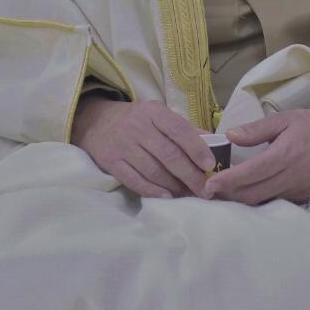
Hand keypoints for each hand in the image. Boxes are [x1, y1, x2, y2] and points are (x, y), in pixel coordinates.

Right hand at [71, 94, 214, 198]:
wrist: (95, 122)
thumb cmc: (135, 120)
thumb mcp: (158, 115)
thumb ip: (184, 129)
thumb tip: (214, 145)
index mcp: (153, 112)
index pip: (179, 130)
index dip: (197, 149)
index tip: (210, 165)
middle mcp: (137, 127)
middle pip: (169, 155)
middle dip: (190, 175)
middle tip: (205, 190)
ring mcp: (122, 145)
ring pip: (153, 170)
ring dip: (174, 186)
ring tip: (187, 194)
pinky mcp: (111, 162)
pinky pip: (134, 180)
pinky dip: (152, 190)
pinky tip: (166, 197)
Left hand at [201, 107, 309, 205]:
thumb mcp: (285, 119)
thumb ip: (256, 129)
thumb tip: (230, 135)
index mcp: (286, 154)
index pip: (250, 173)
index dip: (227, 181)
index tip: (208, 184)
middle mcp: (292, 176)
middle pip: (253, 193)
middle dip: (228, 195)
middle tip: (209, 191)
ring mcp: (299, 190)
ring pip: (263, 202)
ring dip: (241, 200)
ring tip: (222, 194)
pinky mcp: (304, 197)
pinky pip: (276, 203)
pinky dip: (258, 201)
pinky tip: (246, 195)